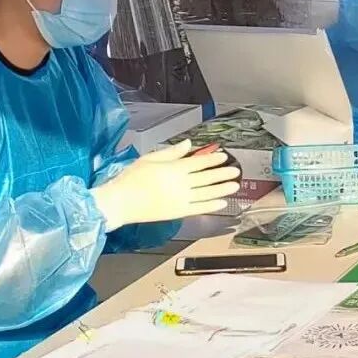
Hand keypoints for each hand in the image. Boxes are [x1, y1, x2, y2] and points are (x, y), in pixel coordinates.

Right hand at [90, 140, 240, 230]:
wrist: (121, 202)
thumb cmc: (132, 178)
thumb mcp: (150, 158)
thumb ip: (171, 152)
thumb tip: (188, 144)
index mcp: (174, 169)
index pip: (199, 163)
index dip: (213, 159)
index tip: (224, 156)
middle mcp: (181, 184)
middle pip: (206, 178)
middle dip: (222, 174)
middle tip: (236, 171)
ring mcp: (181, 200)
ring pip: (207, 193)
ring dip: (222, 189)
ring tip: (235, 186)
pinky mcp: (178, 213)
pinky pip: (199, 208)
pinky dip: (212, 205)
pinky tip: (222, 202)